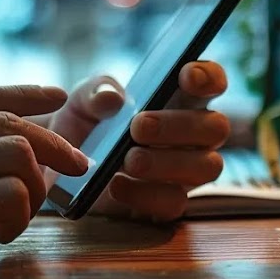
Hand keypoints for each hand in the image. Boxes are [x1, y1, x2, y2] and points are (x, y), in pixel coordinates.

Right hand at [0, 85, 89, 274]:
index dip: (23, 94)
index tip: (56, 96)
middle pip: (8, 124)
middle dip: (54, 144)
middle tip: (76, 166)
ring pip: (15, 155)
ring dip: (34, 186)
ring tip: (23, 213)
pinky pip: (5, 196)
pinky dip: (19, 214)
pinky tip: (4, 233)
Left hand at [38, 61, 230, 222]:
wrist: (63, 172)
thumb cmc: (86, 128)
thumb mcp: (82, 103)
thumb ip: (95, 94)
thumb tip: (112, 99)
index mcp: (180, 100)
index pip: (212, 83)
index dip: (209, 77)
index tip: (186, 76)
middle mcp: (193, 136)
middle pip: (216, 127)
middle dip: (179, 126)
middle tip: (138, 127)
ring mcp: (187, 171)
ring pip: (207, 166)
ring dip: (168, 162)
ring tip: (129, 160)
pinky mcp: (170, 202)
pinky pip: (176, 202)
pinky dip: (146, 194)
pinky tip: (117, 185)